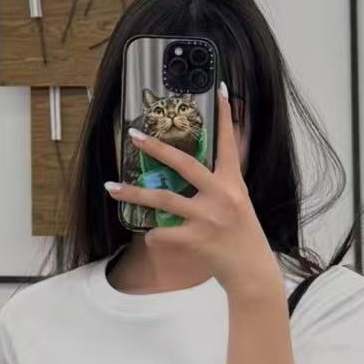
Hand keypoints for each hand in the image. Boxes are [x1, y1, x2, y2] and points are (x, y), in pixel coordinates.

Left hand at [105, 87, 277, 300]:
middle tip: (135, 136)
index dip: (225, 117)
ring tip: (112, 188)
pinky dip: (154, 235)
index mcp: (233, 184)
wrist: (251, 272)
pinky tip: (152, 235)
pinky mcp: (197, 239)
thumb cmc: (243, 238)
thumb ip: (223, 185)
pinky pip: (164, 233)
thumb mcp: (239, 204)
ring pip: (164, 199)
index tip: (221, 91)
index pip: (229, 144)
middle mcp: (222, 196)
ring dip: (135, 193)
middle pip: (184, 164)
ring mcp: (208, 218)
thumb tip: (206, 166)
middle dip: (157, 148)